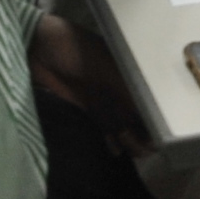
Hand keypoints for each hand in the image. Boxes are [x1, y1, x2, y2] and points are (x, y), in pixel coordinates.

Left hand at [28, 8, 153, 153]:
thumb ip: (128, 93)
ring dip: (130, 140)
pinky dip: (110, 140)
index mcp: (131, 74)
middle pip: (141, 117)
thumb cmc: (78, 51)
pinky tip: (115, 149)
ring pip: (124, 126)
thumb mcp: (107, 70)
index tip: (159, 133)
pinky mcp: (86, 111)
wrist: (40, 49)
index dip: (159, 118)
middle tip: (143, 144)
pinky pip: (103, 128)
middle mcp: (121, 88)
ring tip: (131, 148)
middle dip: (145, 134)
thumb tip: (150, 117)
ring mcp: (104, 101)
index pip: (153, 100)